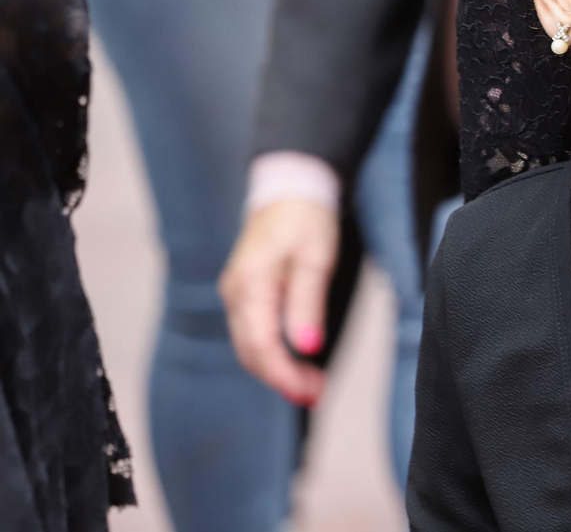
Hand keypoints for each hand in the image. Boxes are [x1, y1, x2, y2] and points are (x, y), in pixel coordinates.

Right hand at [219, 197, 339, 406]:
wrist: (290, 191)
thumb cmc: (307, 221)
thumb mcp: (316, 259)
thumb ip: (308, 303)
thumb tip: (308, 347)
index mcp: (251, 284)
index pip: (261, 344)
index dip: (284, 374)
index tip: (311, 392)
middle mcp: (235, 293)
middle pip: (251, 351)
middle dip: (282, 379)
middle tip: (317, 395)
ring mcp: (236, 295)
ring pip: (250, 345)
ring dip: (278, 370)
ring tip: (312, 386)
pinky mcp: (244, 295)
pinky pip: (253, 333)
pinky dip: (273, 353)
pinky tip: (297, 361)